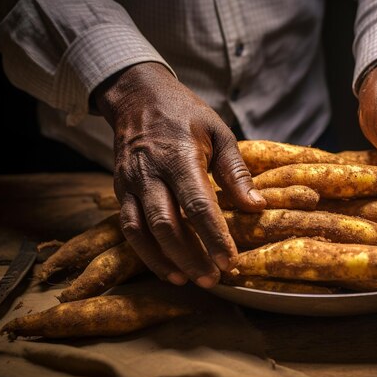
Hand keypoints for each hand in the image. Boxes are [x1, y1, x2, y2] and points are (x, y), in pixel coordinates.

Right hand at [93, 62, 265, 286]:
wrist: (137, 96)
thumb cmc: (184, 113)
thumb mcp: (218, 132)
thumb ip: (235, 171)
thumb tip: (256, 207)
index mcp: (179, 156)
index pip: (197, 204)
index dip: (213, 236)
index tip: (230, 260)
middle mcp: (150, 172)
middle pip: (167, 225)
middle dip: (191, 256)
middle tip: (213, 279)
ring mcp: (131, 183)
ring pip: (144, 232)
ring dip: (167, 261)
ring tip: (191, 280)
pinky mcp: (120, 191)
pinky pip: (129, 228)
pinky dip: (147, 253)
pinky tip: (167, 269)